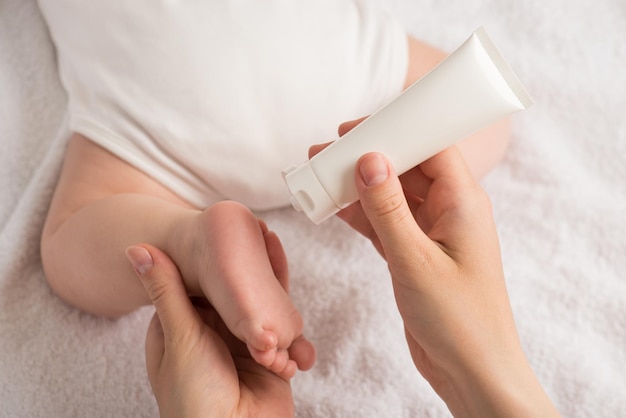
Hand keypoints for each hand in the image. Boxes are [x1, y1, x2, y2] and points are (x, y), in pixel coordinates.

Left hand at [126, 244, 294, 417]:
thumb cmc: (193, 397)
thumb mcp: (179, 335)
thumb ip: (166, 291)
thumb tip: (135, 247)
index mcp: (181, 326)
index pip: (198, 281)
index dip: (212, 256)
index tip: (223, 227)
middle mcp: (212, 333)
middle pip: (233, 290)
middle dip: (246, 266)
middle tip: (259, 231)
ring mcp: (241, 346)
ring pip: (259, 306)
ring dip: (267, 284)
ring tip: (275, 246)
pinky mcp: (270, 359)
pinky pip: (282, 330)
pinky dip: (285, 316)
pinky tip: (284, 290)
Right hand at [310, 119, 559, 416]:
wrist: (472, 370)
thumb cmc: (459, 319)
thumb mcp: (416, 260)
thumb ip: (389, 209)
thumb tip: (369, 159)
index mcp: (462, 202)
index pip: (430, 147)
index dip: (394, 130)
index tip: (355, 128)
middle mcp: (448, 211)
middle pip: (405, 168)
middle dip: (366, 157)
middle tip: (325, 151)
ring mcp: (431, 233)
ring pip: (390, 195)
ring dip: (357, 186)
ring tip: (319, 175)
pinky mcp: (415, 254)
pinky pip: (385, 222)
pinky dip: (360, 214)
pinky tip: (334, 207)